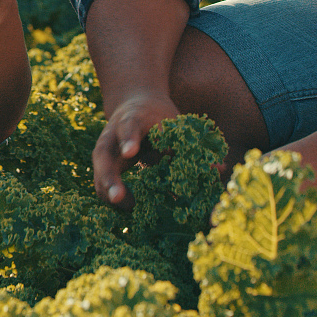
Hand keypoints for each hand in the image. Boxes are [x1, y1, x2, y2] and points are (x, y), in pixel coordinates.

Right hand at [92, 90, 180, 209]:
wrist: (135, 106)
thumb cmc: (157, 118)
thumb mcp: (171, 124)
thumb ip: (185, 146)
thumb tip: (217, 170)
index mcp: (131, 119)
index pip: (128, 127)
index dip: (129, 140)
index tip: (130, 153)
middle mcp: (111, 135)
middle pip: (103, 155)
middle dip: (109, 177)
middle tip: (117, 197)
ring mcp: (103, 153)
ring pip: (99, 174)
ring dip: (110, 193)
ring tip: (130, 209)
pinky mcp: (104, 168)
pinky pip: (103, 185)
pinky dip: (114, 199)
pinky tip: (130, 210)